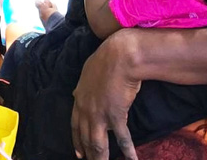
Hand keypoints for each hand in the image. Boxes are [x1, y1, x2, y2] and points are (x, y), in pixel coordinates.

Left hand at [72, 30, 141, 159]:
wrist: (119, 57)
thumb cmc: (104, 60)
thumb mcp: (86, 73)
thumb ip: (82, 87)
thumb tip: (78, 92)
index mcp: (79, 100)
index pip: (75, 126)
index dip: (77, 142)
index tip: (78, 154)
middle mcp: (86, 111)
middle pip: (86, 139)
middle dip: (88, 154)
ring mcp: (100, 115)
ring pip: (98, 144)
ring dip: (101, 158)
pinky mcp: (116, 116)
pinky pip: (121, 138)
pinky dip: (127, 150)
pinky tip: (131, 159)